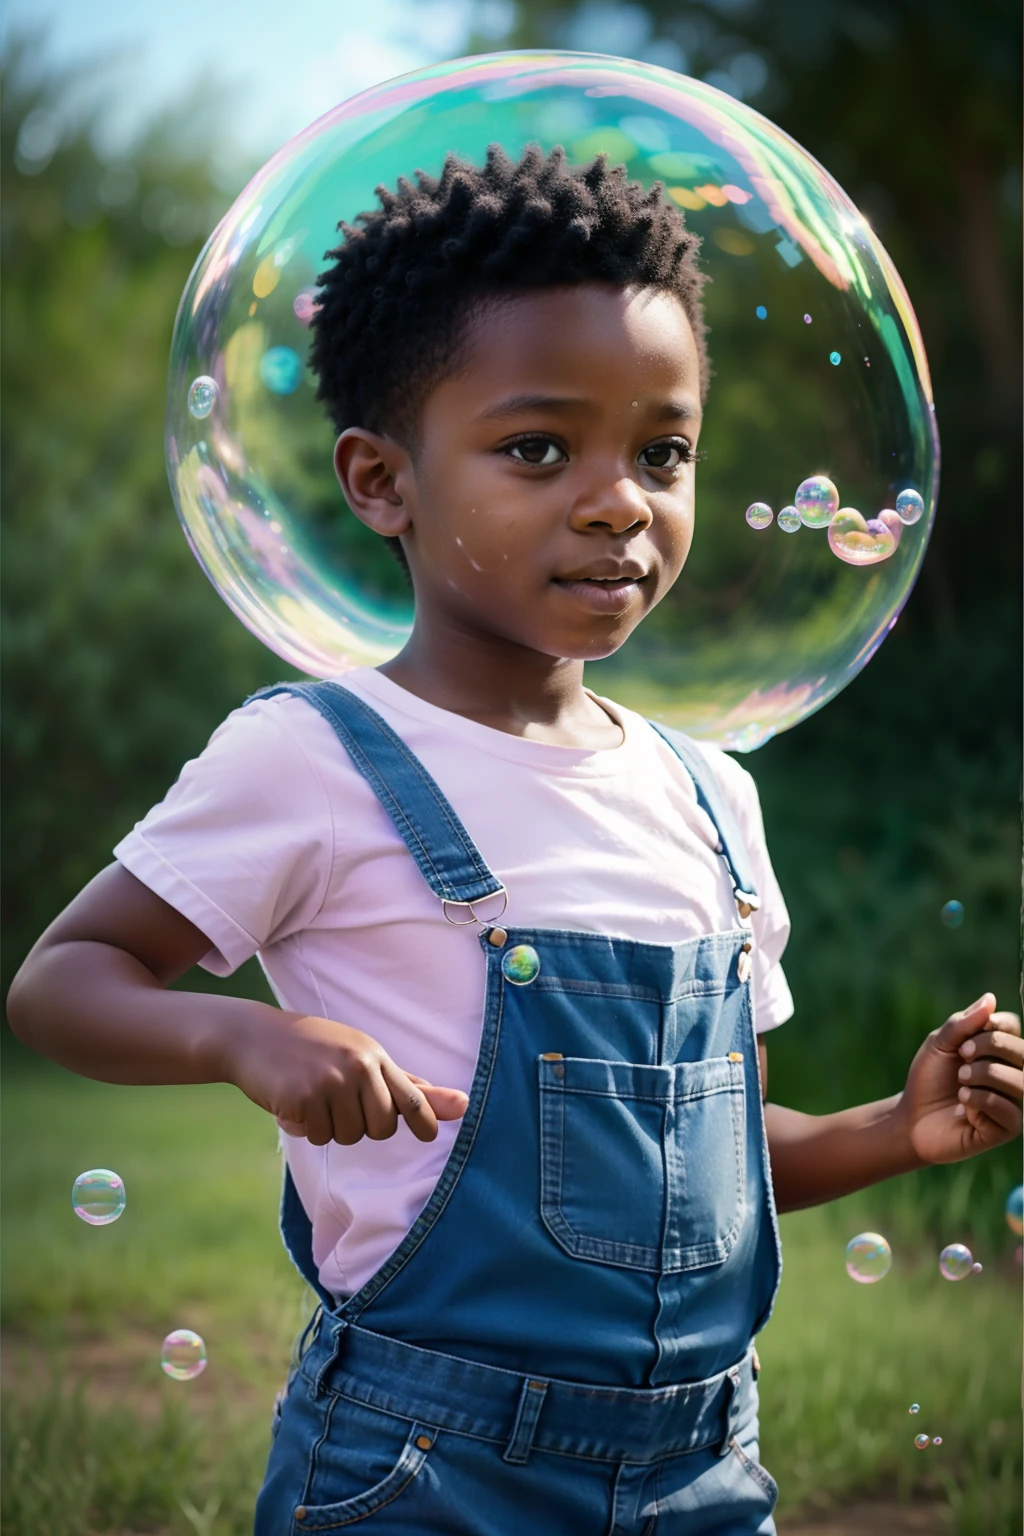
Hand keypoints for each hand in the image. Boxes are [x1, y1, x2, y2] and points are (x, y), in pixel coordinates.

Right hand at [225, 1011, 468, 1146]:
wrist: (253, 1035)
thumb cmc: (311, 1048)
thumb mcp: (358, 1056)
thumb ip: (404, 1083)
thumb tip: (462, 1104)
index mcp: (374, 1055)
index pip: (412, 1095)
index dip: (424, 1118)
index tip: (430, 1135)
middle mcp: (359, 1066)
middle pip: (382, 1128)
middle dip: (362, 1126)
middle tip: (337, 1103)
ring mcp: (332, 1082)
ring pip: (349, 1137)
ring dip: (330, 1127)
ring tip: (312, 1097)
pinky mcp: (305, 1098)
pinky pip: (319, 1136)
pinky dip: (305, 1127)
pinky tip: (293, 1102)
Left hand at [898, 993, 1022, 1164]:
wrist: (912, 1118)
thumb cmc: (928, 1080)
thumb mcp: (939, 1045)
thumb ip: (963, 1023)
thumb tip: (990, 999)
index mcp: (996, 1051)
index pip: (1012, 1027)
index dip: (995, 1025)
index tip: (965, 1037)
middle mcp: (1011, 1074)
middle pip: (1023, 1051)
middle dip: (990, 1046)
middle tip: (962, 1054)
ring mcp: (1012, 1102)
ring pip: (1020, 1080)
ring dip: (985, 1073)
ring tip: (961, 1079)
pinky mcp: (1006, 1128)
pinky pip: (1008, 1108)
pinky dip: (983, 1099)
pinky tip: (964, 1101)